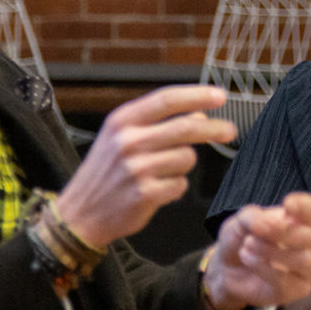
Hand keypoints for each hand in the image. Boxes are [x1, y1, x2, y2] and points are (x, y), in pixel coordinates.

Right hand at [57, 85, 236, 247]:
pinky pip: (180, 185)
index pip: (167, 100)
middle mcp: (128, 141)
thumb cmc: (105, 172)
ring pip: (187, 158)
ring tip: (163, 172)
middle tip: (230, 130)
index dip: (197, 96)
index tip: (220, 96)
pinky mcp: (144, 194)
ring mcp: (136, 169)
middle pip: (185, 127)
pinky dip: (175, 187)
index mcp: (122, 121)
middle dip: (213, 128)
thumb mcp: (121, 138)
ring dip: (184, 165)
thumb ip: (157, 123)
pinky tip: (157, 190)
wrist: (80, 213)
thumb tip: (198, 115)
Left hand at [203, 192, 310, 309]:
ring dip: (272, 251)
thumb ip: (253, 217)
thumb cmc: (241, 240)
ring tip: (247, 245)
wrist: (227, 270)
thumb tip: (267, 223)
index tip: (287, 204)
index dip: (304, 206)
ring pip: (303, 260)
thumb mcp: (240, 222)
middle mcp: (309, 245)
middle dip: (283, 232)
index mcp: (300, 222)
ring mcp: (306, 269)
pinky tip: (248, 258)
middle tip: (257, 229)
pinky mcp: (296, 290)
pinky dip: (263, 268)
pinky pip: (286, 282)